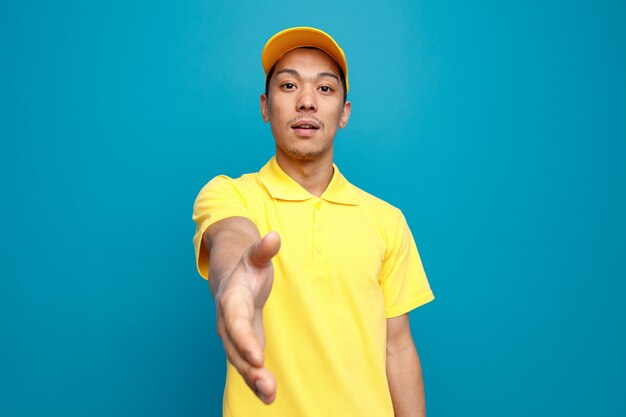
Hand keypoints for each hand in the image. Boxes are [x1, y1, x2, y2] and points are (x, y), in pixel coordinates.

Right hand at [215, 231, 280, 403]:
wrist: (231, 277)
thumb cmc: (247, 267)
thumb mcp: (255, 256)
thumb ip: (263, 250)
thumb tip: (274, 237)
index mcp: (231, 299)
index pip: (235, 321)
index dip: (244, 339)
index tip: (257, 357)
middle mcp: (227, 321)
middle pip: (235, 347)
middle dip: (248, 367)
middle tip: (266, 383)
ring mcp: (234, 336)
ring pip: (239, 360)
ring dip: (253, 379)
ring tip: (270, 395)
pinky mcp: (244, 345)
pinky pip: (247, 365)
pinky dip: (256, 381)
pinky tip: (269, 395)